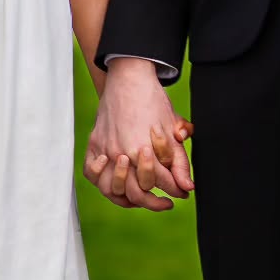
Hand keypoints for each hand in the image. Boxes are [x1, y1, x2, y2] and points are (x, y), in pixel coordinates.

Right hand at [84, 57, 193, 210]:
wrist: (129, 78)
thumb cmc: (153, 101)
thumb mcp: (172, 129)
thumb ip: (179, 160)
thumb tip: (187, 186)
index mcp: (143, 149)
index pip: (162, 183)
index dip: (176, 190)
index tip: (183, 192)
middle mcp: (121, 153)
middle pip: (138, 192)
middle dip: (156, 201)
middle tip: (167, 201)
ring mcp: (105, 150)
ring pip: (113, 190)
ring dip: (130, 198)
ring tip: (143, 196)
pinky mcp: (94, 144)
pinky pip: (92, 174)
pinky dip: (103, 182)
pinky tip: (117, 182)